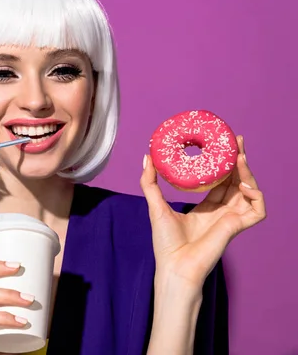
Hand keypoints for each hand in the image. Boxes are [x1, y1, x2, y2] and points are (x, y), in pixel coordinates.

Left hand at [140, 135, 265, 287]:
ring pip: (249, 191)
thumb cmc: (165, 243)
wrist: (173, 266)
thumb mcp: (155, 205)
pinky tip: (245, 185)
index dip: (223, 162)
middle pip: (236, 181)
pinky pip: (258, 210)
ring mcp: (231, 219)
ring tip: (239, 157)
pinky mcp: (238, 227)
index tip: (223, 143)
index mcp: (206, 207)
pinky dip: (256, 196)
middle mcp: (221, 212)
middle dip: (239, 160)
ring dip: (247, 173)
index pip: (220, 180)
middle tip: (236, 140)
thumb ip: (149, 182)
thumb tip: (147, 156)